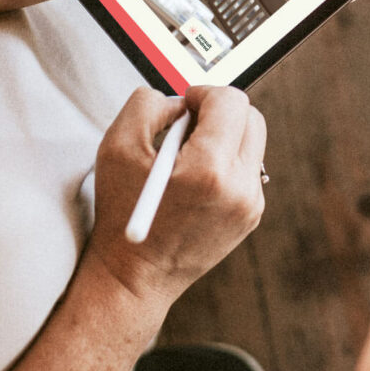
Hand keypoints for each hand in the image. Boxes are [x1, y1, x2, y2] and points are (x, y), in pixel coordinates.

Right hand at [87, 86, 266, 302]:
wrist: (135, 276)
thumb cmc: (122, 213)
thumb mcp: (117, 147)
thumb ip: (147, 105)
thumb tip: (179, 101)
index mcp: (209, 169)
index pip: (230, 101)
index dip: (203, 94)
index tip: (184, 105)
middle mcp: (239, 187)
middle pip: (251, 117)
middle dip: (219, 112)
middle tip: (187, 125)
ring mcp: (251, 204)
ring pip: (252, 142)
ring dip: (224, 137)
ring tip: (187, 158)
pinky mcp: (252, 215)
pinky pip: (248, 169)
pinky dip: (226, 163)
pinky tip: (195, 182)